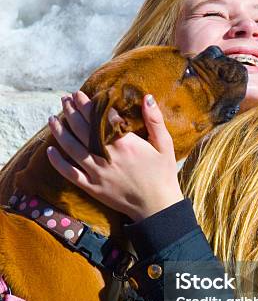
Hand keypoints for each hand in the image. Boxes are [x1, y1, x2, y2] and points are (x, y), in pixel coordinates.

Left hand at [46, 90, 183, 221]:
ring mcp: (98, 173)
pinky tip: (49, 150)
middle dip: (72, 111)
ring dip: (60, 131)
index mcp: (126, 143)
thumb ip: (155, 120)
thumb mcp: (165, 145)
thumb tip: (147, 97)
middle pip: (84, 129)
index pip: (101, 117)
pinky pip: (70, 173)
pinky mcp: (93, 187)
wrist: (157, 206)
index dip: (89, 104)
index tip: (80, 94)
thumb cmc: (163, 174)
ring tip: (52, 118)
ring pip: (73, 148)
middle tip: (64, 99)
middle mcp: (108, 156)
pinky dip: (58, 162)